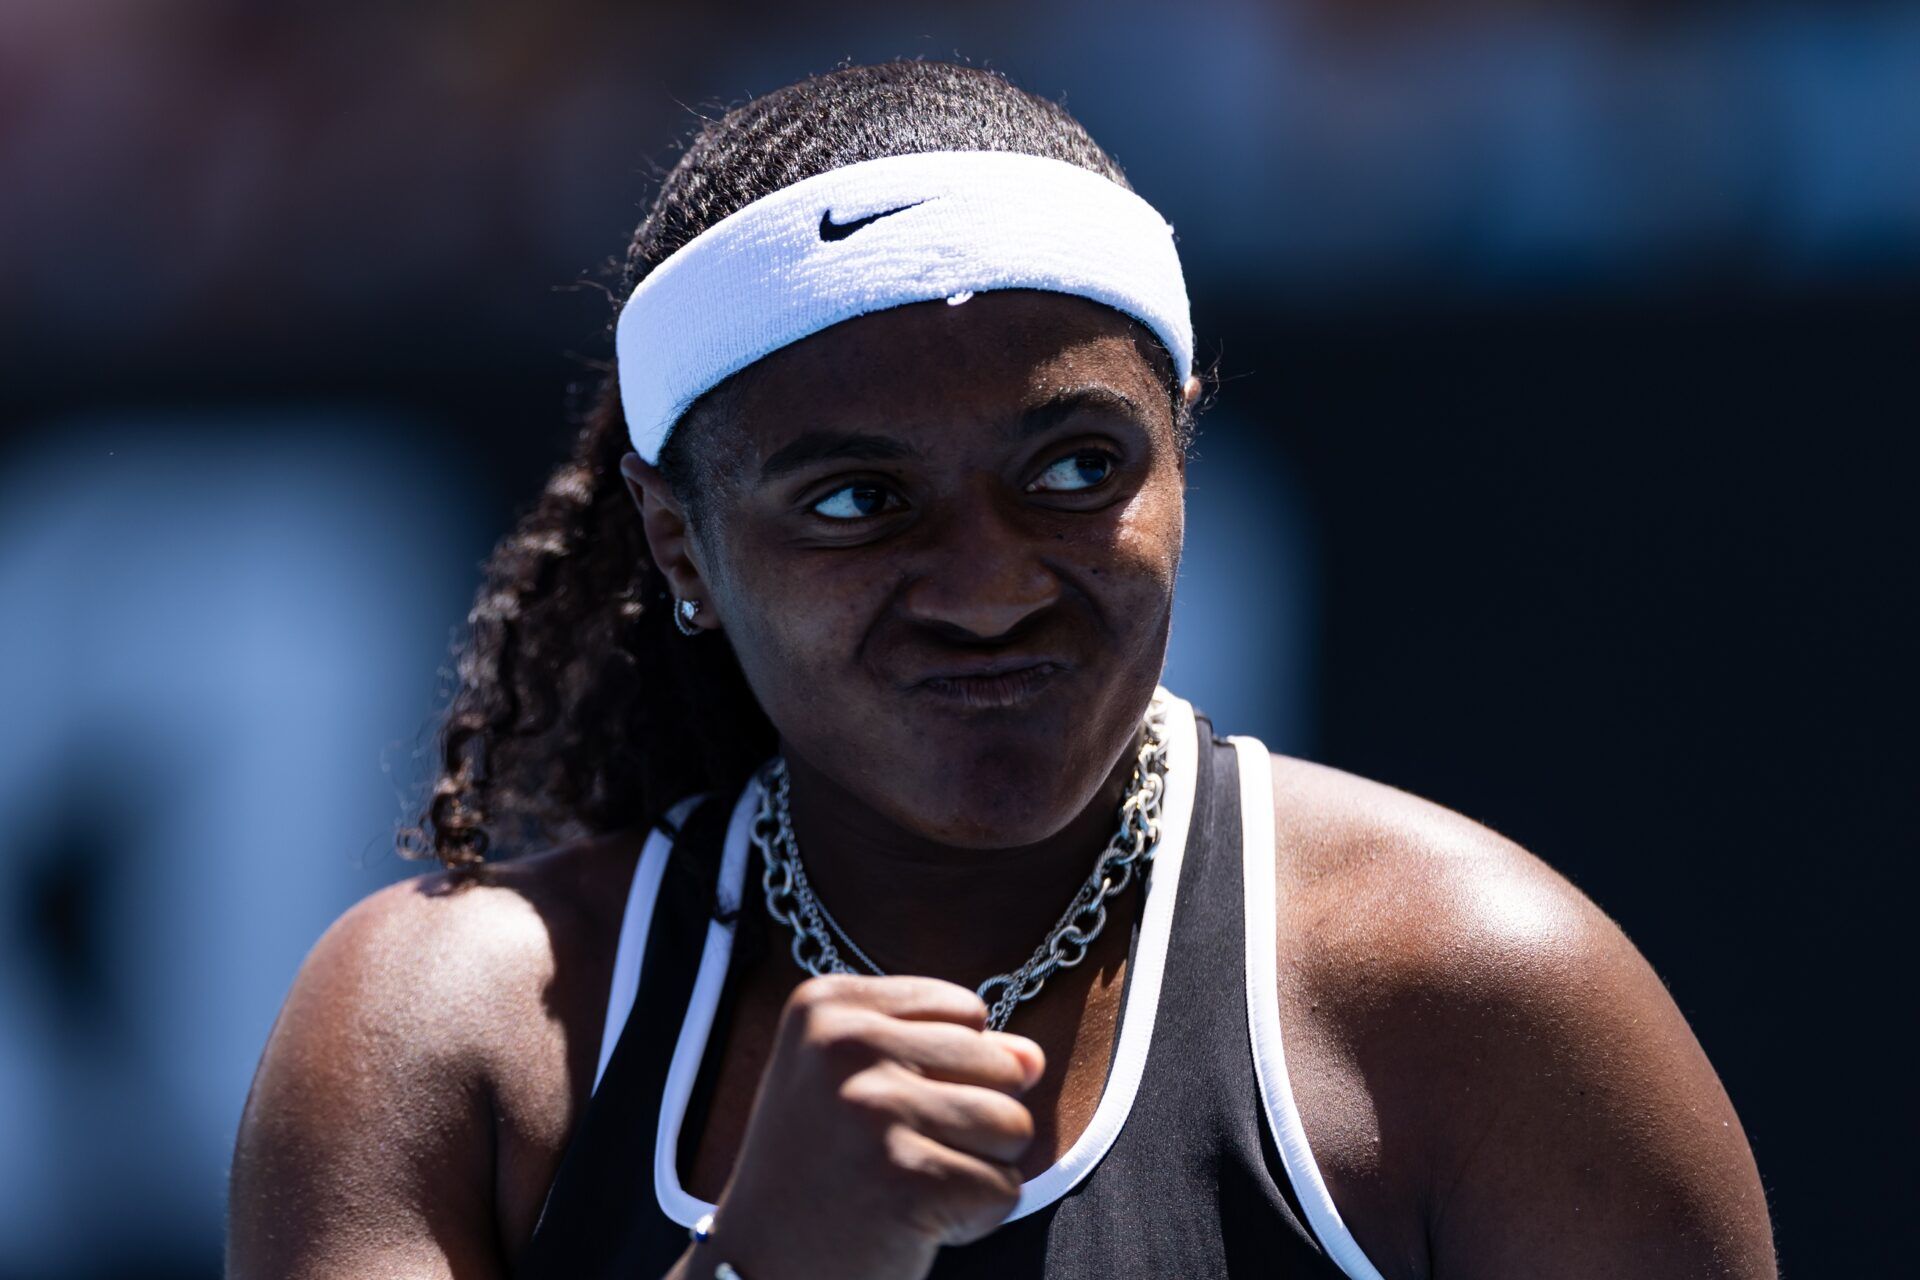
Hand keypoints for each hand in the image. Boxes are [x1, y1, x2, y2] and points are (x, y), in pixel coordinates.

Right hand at [691, 974, 1044, 1279]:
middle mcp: (845, 1045)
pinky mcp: (907, 1178)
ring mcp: (875, 1109)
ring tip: (910, 1184)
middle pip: (1001, 1063)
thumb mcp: (859, 1080)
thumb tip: (1032, 1057)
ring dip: (979, 1167)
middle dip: (973, 1117)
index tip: (885, 1104)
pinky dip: (974, 1218)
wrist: (759, 1267)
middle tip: (897, 1153)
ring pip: (1014, 1124)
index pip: (967, 1010)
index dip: (949, 1067)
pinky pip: (1004, 1188)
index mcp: (826, 1005)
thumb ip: (949, 1050)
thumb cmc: (817, 1167)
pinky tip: (912, 1222)